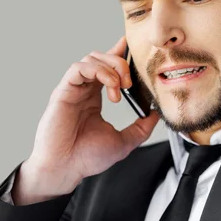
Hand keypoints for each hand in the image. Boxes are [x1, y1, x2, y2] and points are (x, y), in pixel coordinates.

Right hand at [26, 35, 159, 190]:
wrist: (66, 169)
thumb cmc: (87, 158)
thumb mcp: (123, 142)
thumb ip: (141, 127)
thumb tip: (156, 114)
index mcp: (94, 98)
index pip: (107, 67)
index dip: (120, 54)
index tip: (134, 50)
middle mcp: (83, 90)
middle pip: (101, 57)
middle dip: (121, 62)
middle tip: (130, 83)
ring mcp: (73, 90)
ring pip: (91, 58)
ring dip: (112, 67)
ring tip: (121, 88)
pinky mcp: (63, 92)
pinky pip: (79, 68)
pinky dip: (98, 71)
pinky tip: (111, 87)